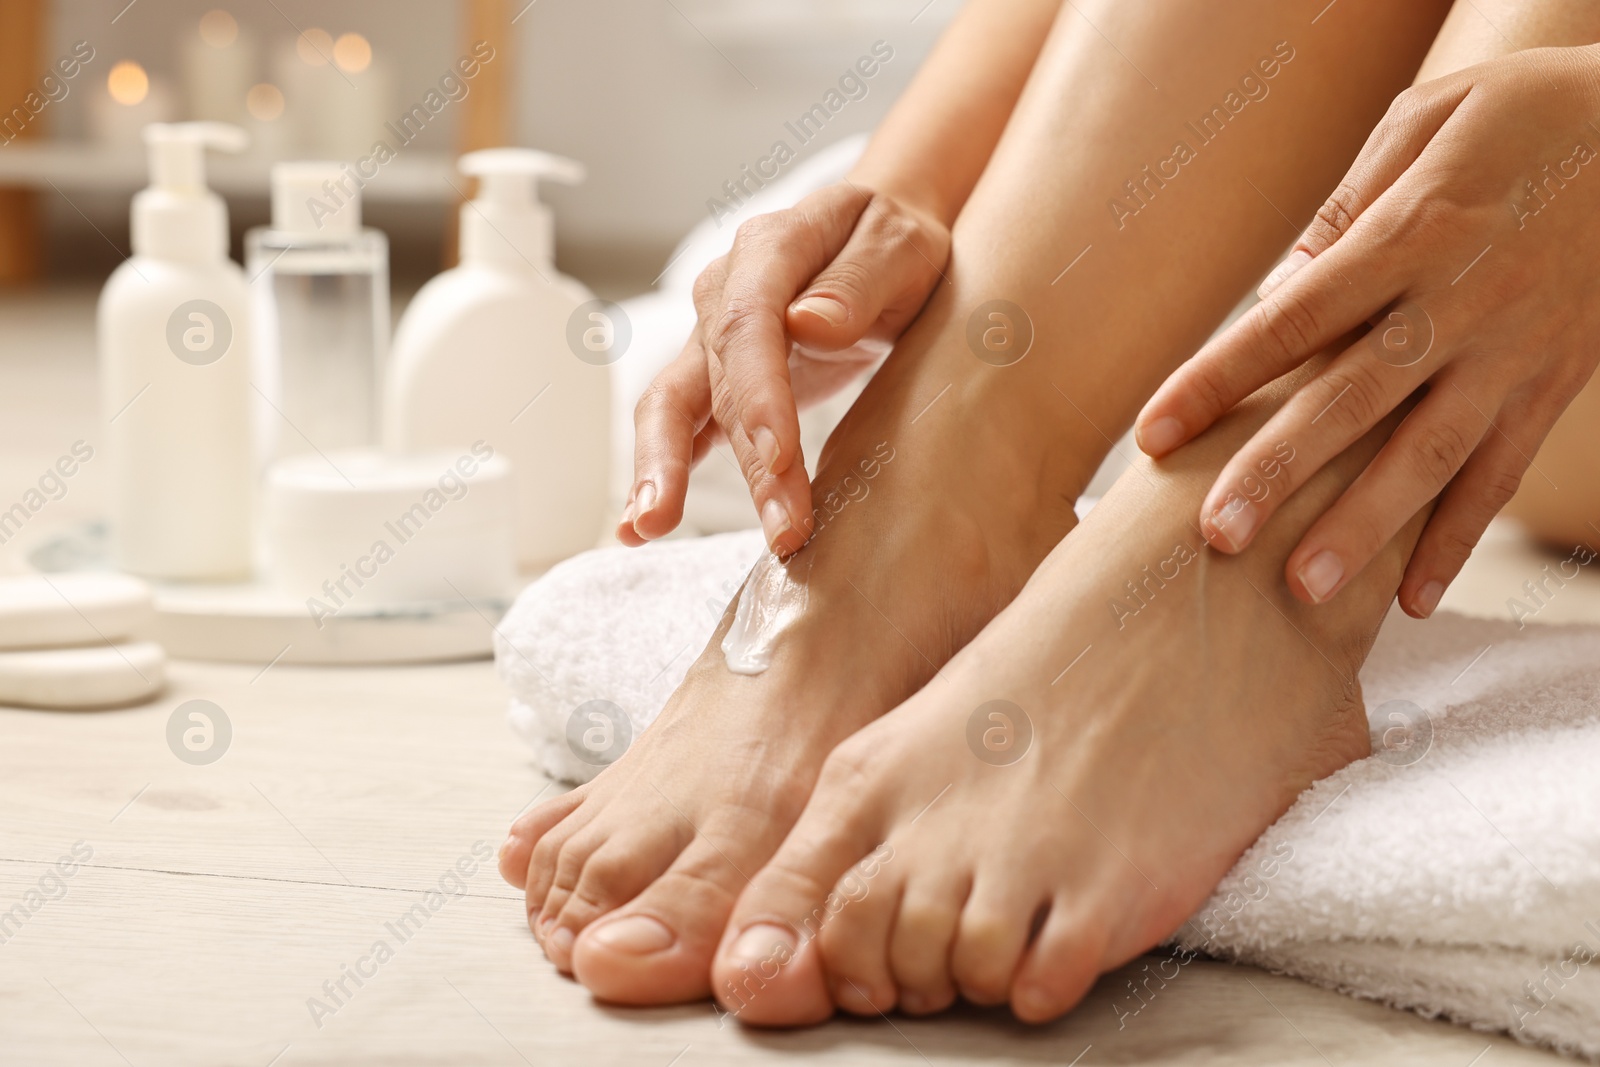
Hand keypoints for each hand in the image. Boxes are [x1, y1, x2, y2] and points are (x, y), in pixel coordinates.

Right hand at [621, 181, 949, 554]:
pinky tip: (633, 526)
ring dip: (668, 472)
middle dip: (746, 464)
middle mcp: (723, 291)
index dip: (759, 393)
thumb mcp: (901, 245)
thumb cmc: (893, 239)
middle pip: (717, 381)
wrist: (878, 237)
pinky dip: (658, 474)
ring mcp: (711, 337)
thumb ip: (859, 281)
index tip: (781, 454)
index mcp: (770, 248)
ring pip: (678, 408)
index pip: (750, 324)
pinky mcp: (716, 378)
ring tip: (650, 528)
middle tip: (778, 528)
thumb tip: (809, 323)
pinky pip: (680, 426)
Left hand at [1133, 45, 1599, 615]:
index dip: (1217, 378)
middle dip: (1280, 471)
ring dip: (1366, 525)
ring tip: (1303, 590)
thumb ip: (1348, 207)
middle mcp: (1460, 302)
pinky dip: (1460, 539)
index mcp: (1412, 233)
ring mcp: (1513, 351)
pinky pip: (1502, 470)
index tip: (1150, 435)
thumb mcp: (1431, 120)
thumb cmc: (1527, 114)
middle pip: (1353, 399)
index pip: (1292, 319)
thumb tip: (1280, 286)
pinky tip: (1414, 599)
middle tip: (1215, 536)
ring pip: (1431, 452)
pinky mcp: (1556, 381)